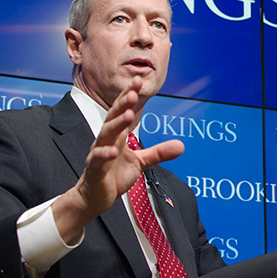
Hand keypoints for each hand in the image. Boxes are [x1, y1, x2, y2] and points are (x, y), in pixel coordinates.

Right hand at [53, 79, 183, 242]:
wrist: (95, 197)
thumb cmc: (113, 176)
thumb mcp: (140, 163)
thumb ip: (158, 153)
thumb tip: (181, 146)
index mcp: (116, 136)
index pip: (122, 111)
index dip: (129, 95)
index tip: (138, 80)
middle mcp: (106, 141)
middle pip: (113, 118)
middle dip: (122, 104)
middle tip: (132, 93)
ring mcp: (98, 154)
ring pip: (105, 135)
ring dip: (116, 124)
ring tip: (128, 114)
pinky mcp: (94, 170)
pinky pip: (98, 159)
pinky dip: (104, 154)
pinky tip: (113, 150)